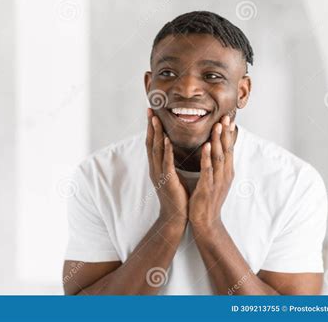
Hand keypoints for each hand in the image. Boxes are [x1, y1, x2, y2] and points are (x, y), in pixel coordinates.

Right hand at [146, 108, 188, 227]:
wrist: (176, 216)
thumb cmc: (178, 196)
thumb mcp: (173, 175)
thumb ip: (171, 162)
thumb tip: (174, 150)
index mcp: (157, 166)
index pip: (153, 143)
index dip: (152, 128)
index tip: (152, 113)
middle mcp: (155, 168)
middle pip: (151, 143)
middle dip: (150, 126)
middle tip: (150, 109)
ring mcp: (159, 174)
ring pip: (156, 150)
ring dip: (156, 134)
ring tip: (156, 119)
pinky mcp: (167, 180)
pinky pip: (166, 163)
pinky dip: (166, 150)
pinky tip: (168, 139)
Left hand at [188, 115, 235, 230]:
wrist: (206, 221)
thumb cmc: (208, 199)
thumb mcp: (215, 180)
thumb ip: (217, 166)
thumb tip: (217, 151)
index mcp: (226, 172)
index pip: (229, 149)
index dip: (229, 133)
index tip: (228, 118)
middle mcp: (225, 174)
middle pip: (227, 150)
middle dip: (226, 133)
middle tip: (226, 116)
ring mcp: (217, 181)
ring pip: (220, 157)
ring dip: (219, 141)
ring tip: (217, 126)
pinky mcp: (208, 187)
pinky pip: (208, 170)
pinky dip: (208, 157)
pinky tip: (206, 146)